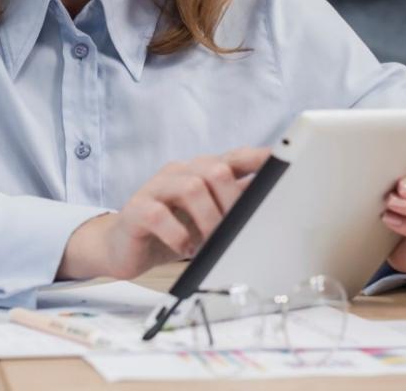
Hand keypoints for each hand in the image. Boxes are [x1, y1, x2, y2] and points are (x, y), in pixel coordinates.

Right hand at [58, 147, 269, 280]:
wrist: (123, 248)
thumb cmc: (172, 231)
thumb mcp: (207, 219)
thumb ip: (233, 207)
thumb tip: (273, 204)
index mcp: (200, 172)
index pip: (233, 157)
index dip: (257, 158)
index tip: (282, 162)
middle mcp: (179, 173)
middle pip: (214, 169)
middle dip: (232, 201)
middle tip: (238, 230)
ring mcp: (155, 188)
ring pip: (191, 187)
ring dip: (208, 219)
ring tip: (211, 244)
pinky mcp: (135, 209)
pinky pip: (158, 214)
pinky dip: (177, 234)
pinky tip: (184, 249)